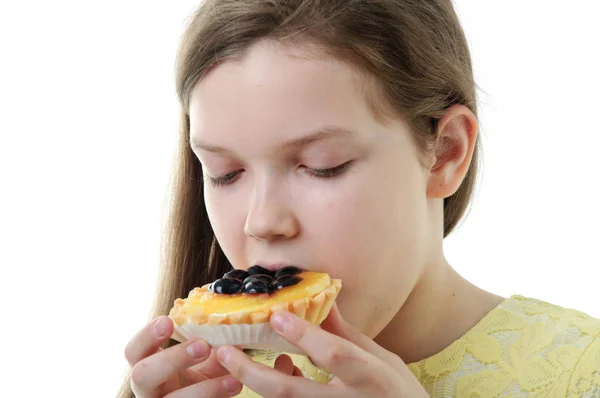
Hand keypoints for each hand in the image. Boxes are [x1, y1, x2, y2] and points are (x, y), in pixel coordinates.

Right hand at [124, 316, 241, 397]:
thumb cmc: (202, 376)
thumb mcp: (204, 357)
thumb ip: (211, 339)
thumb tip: (231, 318)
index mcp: (148, 364)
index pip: (134, 350)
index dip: (146, 336)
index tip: (168, 321)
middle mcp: (148, 387)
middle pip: (142, 375)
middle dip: (172, 359)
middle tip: (203, 346)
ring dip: (203, 388)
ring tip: (232, 375)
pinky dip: (216, 395)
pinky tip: (235, 384)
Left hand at [215, 305, 428, 396]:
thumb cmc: (399, 392)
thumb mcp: (381, 358)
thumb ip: (348, 335)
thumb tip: (323, 301)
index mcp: (369, 376)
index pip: (333, 354)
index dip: (304, 335)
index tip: (276, 314)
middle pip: (290, 393)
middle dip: (252, 372)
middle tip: (223, 351)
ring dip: (255, 382)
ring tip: (232, 358)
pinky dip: (277, 387)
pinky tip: (278, 369)